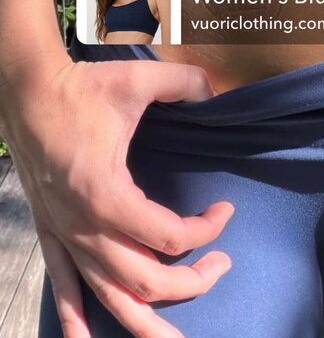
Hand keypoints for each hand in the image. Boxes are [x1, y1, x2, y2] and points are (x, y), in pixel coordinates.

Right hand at [2, 57, 232, 336]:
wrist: (27, 92)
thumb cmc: (80, 89)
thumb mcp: (137, 80)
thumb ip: (183, 84)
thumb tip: (216, 93)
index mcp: (107, 195)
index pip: (170, 236)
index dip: (207, 229)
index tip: (225, 208)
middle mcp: (85, 226)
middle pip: (146, 279)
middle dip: (191, 282)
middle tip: (222, 264)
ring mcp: (66, 235)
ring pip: (108, 297)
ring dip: (145, 322)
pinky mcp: (52, 231)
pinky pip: (63, 286)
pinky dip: (74, 319)